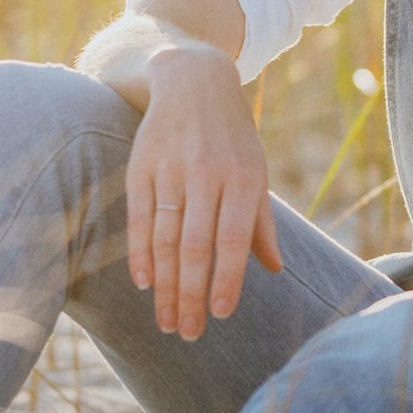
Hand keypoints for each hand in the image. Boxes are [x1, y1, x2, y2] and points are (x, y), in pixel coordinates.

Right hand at [126, 47, 282, 339]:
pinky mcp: (141, 165)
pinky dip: (140, 253)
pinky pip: (139, 217)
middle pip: (196, 246)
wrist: (192, 80)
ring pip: (166, 238)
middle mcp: (207, 173)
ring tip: (166, 321)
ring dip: (165, 285)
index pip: (233, 239)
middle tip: (187, 333)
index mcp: (243, 177)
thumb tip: (273, 270)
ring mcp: (171, 169)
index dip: (226, 279)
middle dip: (191, 295)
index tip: (219, 315)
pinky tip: (144, 283)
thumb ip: (261, 221)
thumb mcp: (257, 170)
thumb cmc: (233, 136)